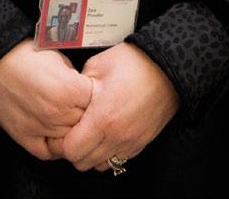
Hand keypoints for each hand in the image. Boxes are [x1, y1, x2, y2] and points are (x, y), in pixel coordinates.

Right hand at [0, 40, 93, 159]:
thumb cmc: (24, 54)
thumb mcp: (59, 57)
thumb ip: (76, 79)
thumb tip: (86, 91)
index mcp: (70, 90)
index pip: (97, 103)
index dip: (95, 96)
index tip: (91, 92)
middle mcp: (58, 113)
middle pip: (86, 123)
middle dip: (86, 114)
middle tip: (79, 104)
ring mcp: (41, 128)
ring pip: (70, 140)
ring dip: (71, 130)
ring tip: (67, 116)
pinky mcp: (25, 137)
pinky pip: (49, 153)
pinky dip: (55, 146)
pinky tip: (55, 133)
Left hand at [60, 43, 179, 172]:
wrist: (167, 68)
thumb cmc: (134, 63)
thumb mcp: (98, 65)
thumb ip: (78, 85)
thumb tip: (68, 97)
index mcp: (102, 118)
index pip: (70, 150)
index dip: (61, 141)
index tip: (62, 130)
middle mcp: (116, 136)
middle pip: (82, 163)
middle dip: (74, 150)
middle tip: (75, 132)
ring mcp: (130, 143)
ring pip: (100, 166)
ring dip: (91, 154)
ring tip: (91, 134)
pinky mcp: (140, 144)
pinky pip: (118, 160)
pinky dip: (109, 153)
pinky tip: (107, 135)